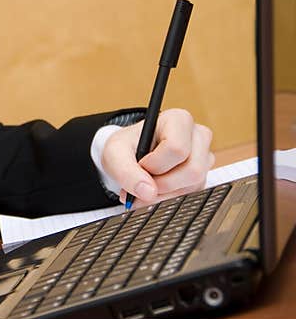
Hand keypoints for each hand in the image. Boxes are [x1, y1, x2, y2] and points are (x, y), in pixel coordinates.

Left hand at [100, 108, 214, 207]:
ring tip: (145, 187)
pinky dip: (169, 198)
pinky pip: (192, 194)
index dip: (155, 164)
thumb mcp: (114, 153)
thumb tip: (148, 193)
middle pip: (192, 170)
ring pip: (194, 185)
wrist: (128, 156)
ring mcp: (204, 157)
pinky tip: (155, 191)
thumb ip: (126, 171)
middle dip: (161, 184)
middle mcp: (198, 136)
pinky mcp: (203, 176)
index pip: (176, 148)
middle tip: (141, 183)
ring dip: (164, 194)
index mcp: (178, 120)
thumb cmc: (125, 147)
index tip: (140, 165)